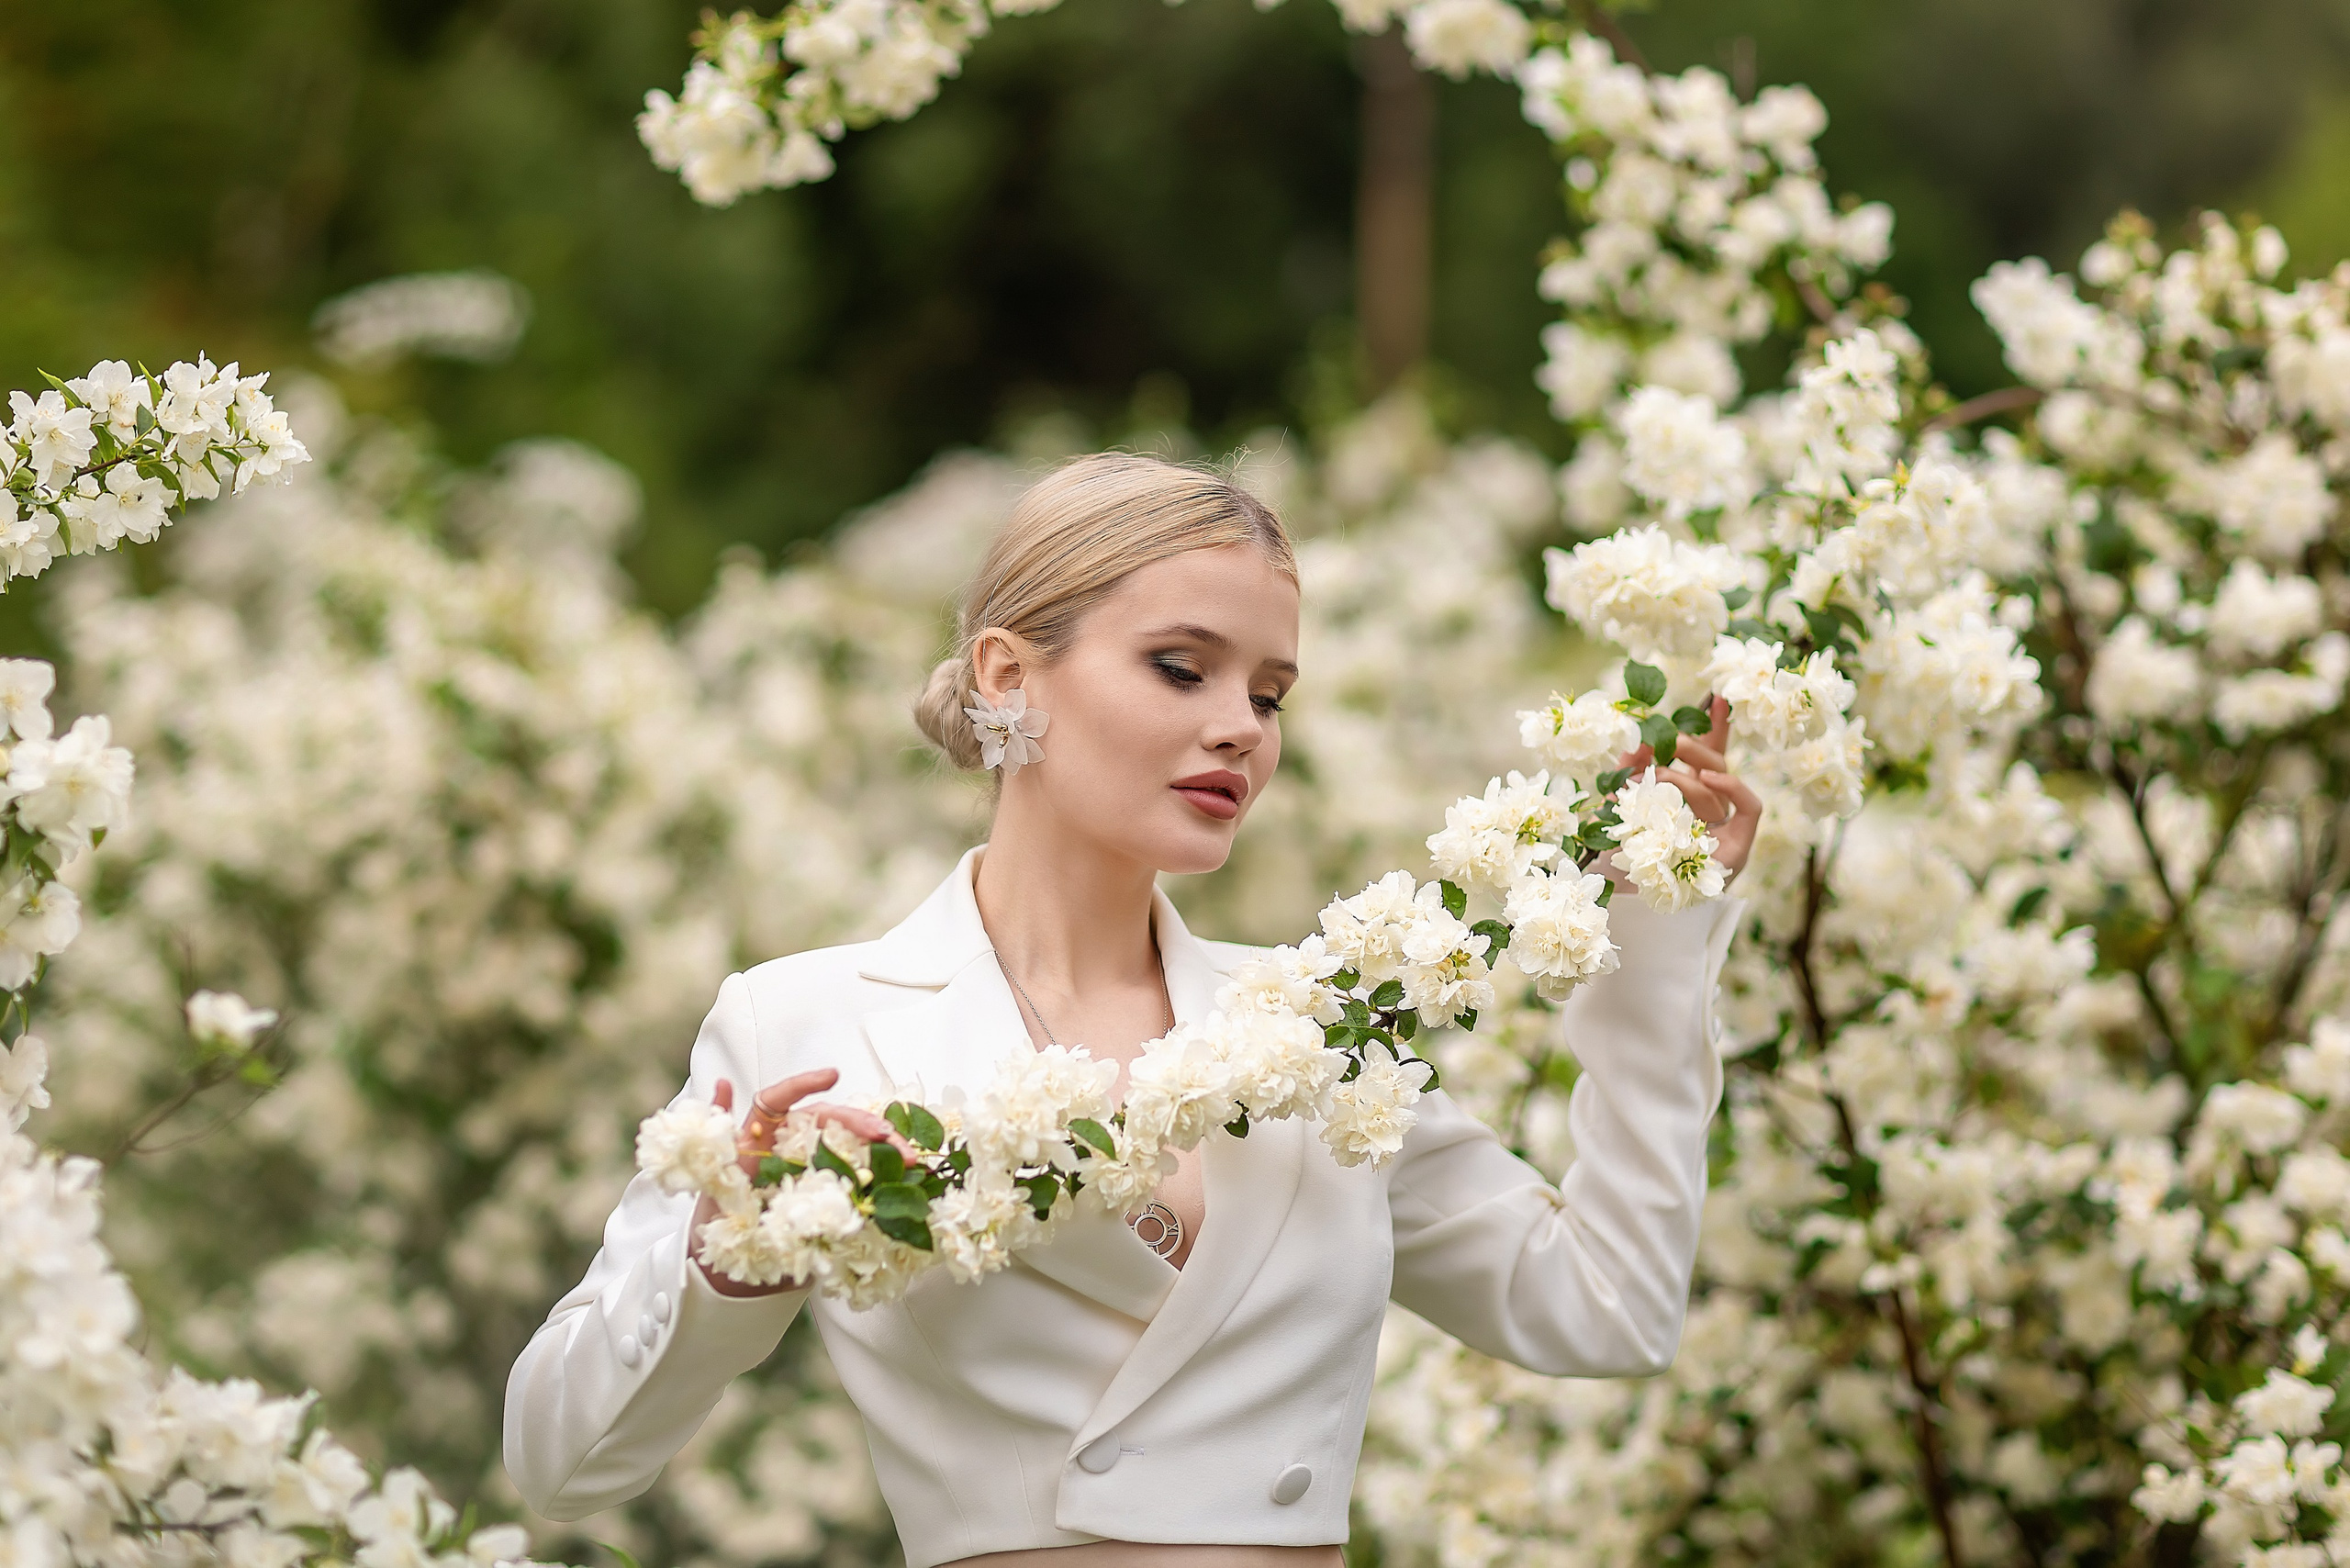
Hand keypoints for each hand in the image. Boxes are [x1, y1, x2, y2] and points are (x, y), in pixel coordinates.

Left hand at [692, 1069, 913, 1296]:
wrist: (728, 1256)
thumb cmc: (720, 1208)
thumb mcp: (716, 1167)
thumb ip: (719, 1126)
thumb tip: (723, 1083)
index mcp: (763, 1131)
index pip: (782, 1098)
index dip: (806, 1084)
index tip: (833, 1076)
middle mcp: (791, 1140)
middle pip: (830, 1121)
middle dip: (861, 1123)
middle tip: (886, 1134)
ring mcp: (810, 1162)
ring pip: (850, 1144)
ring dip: (881, 1146)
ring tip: (906, 1156)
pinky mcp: (825, 1187)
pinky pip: (855, 1173)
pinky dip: (880, 1171)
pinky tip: (903, 1172)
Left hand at [1613, 695, 1763, 877]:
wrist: (1630, 910)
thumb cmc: (1625, 861)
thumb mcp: (1622, 806)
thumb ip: (1633, 774)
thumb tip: (1635, 741)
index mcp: (1688, 800)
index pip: (1708, 755)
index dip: (1714, 727)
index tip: (1715, 697)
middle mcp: (1711, 812)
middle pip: (1713, 764)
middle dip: (1688, 746)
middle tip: (1663, 738)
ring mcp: (1727, 830)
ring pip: (1716, 787)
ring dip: (1683, 775)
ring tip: (1654, 779)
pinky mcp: (1740, 847)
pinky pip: (1750, 807)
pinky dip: (1732, 787)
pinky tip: (1707, 779)